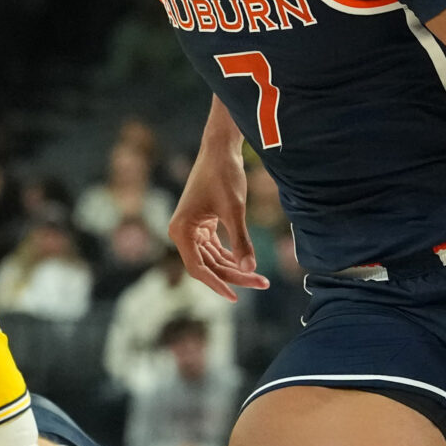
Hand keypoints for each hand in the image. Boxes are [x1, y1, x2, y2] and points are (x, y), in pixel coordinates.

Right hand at [168, 160, 266, 302]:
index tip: (235, 297)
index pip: (198, 268)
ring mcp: (192, 228)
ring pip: (214, 259)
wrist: (221, 149)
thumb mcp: (235, 210)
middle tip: (263, 283)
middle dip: (235, 275)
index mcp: (181, 230)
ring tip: (261, 278)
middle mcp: (182, 232)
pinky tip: (249, 263)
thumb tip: (250, 268)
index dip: (217, 284)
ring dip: (236, 267)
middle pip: (209, 265)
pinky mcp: (203, 224)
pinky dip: (232, 255)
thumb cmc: (224, 175)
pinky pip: (216, 248)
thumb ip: (241, 240)